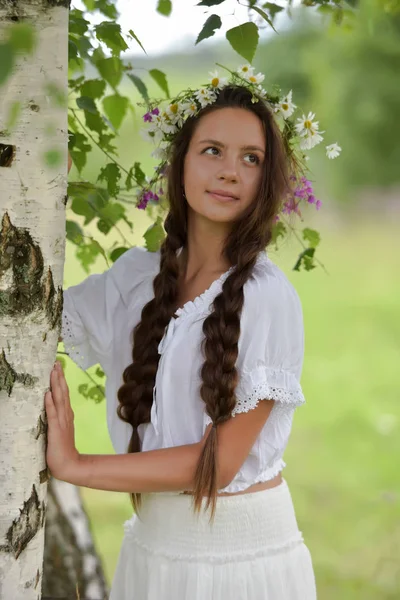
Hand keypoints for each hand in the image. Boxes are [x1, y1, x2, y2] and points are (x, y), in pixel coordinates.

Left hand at [44, 361, 79, 481]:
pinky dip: (50, 404)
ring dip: (56, 385)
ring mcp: (62, 422)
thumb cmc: (62, 448)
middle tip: (56, 363)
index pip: (63, 393)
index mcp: (67, 414)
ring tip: (53, 372)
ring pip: (59, 399)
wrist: (69, 465)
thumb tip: (53, 403)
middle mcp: (66, 415)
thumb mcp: (61, 429)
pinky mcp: (56, 430)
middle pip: (63, 392)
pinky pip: (52, 415)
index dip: (60, 380)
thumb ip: (58, 416)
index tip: (57, 367)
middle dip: (59, 377)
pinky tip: (47, 394)